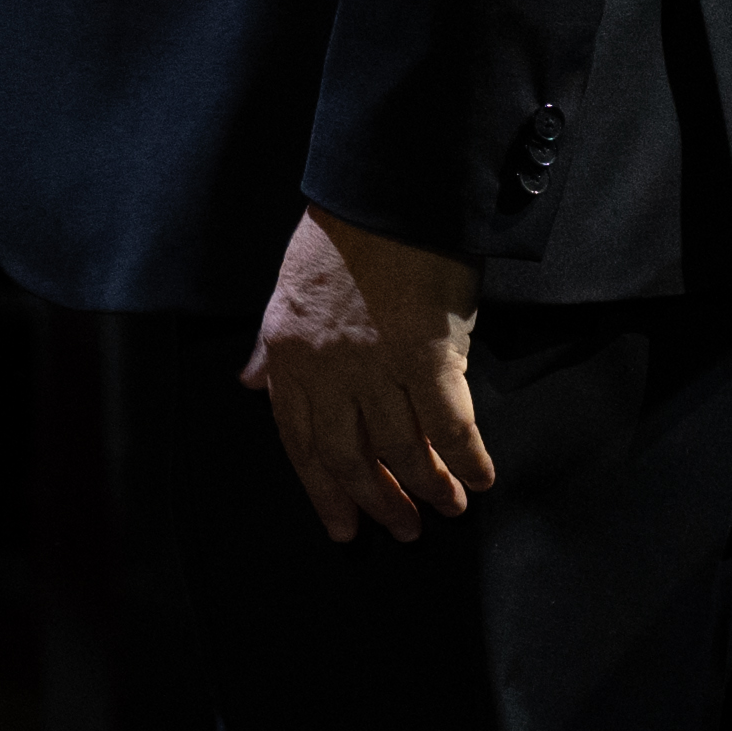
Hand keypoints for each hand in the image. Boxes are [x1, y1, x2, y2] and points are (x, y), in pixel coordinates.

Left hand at [246, 208, 496, 543]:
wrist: (383, 199)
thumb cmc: (338, 243)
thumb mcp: (286, 296)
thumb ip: (270, 349)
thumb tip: (250, 385)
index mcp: (287, 357)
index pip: (299, 441)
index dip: (322, 490)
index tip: (343, 527)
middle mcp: (326, 371)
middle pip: (348, 457)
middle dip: (376, 502)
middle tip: (404, 531)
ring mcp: (376, 367)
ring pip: (398, 449)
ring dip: (426, 487)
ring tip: (448, 508)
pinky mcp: (427, 358)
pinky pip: (448, 425)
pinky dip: (466, 458)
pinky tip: (480, 478)